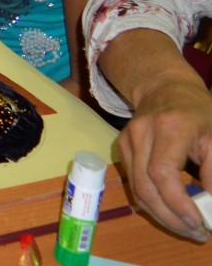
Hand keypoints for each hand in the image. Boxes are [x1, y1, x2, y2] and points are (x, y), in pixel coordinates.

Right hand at [117, 76, 211, 240]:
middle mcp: (141, 132)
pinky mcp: (121, 148)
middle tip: (197, 233)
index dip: (177, 203)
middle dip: (170, 217)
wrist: (165, 88)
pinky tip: (171, 211)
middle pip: (145, 186)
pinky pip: (134, 185)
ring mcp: (126, 140)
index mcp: (168, 127)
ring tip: (187, 228)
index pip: (162, 172)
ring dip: (162, 216)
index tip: (200, 222)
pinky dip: (152, 204)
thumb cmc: (198, 113)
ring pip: (137, 190)